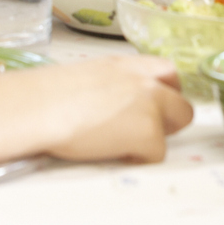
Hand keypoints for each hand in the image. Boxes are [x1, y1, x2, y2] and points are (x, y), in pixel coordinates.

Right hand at [34, 57, 193, 163]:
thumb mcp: (88, 77)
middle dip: (169, 121)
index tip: (153, 108)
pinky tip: (117, 156)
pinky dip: (140, 159)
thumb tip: (111, 104)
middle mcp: (145, 81)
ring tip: (126, 146)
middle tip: (142, 132)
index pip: (169, 73)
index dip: (166, 94)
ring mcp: (150, 106)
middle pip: (183, 103)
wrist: (40, 107)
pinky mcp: (147, 134)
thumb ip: (112, 86)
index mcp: (128, 65)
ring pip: (177, 126)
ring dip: (156, 139)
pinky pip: (157, 154)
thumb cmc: (48, 95)